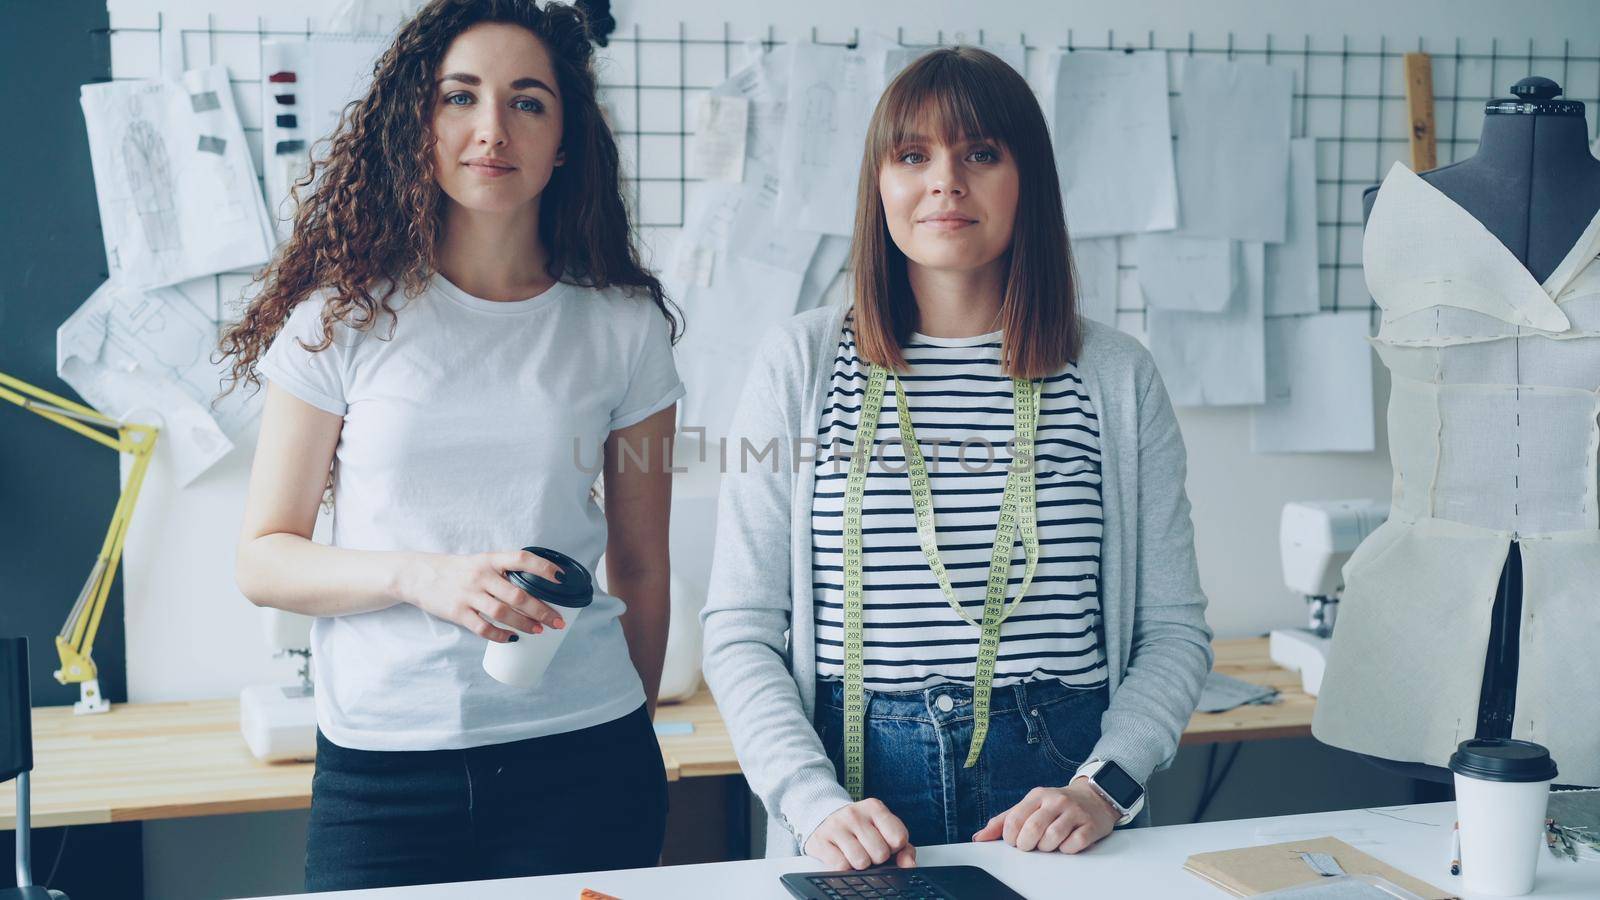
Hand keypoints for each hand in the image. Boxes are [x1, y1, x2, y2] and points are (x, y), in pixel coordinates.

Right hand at [397, 549, 567, 641]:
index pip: (521, 559)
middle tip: (557, 621)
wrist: (418, 575)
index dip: (543, 568)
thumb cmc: (457, 570)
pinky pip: (483, 628)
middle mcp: (481, 576)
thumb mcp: (480, 561)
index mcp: (490, 560)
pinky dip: (500, 635)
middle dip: (541, 609)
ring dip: (524, 624)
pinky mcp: (458, 612)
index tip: (561, 579)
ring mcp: (469, 595)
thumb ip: (503, 571)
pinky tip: (512, 638)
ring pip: (503, 613)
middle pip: (517, 594)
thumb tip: (537, 587)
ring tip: (539, 630)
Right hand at [804, 799, 917, 870]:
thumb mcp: (884, 830)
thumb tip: (909, 864)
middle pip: (880, 853)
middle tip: (868, 850)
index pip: (899, 838)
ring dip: (860, 864)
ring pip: (861, 861)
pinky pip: (841, 866)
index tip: (886, 844)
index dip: (895, 848)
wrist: (823, 817)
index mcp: (875, 808)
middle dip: (877, 858)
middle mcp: (855, 814)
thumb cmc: (860, 828)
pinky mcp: (820, 841)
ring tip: (855, 853)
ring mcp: (836, 826)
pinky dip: (845, 868)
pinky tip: (842, 856)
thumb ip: (904, 848)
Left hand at [972, 779, 1118, 853]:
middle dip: (1027, 844)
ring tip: (1048, 844)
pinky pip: (1074, 844)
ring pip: (1053, 837)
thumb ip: (1004, 821)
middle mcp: (1056, 801)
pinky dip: (1066, 849)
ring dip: (1047, 847)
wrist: (1094, 797)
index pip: (1014, 819)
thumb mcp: (1030, 806)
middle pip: (1033, 829)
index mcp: (1037, 795)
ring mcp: (1074, 812)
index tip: (1014, 842)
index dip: (1010, 837)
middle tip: (1030, 846)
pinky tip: (1066, 843)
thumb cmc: (1056, 805)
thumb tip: (979, 837)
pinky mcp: (1090, 825)